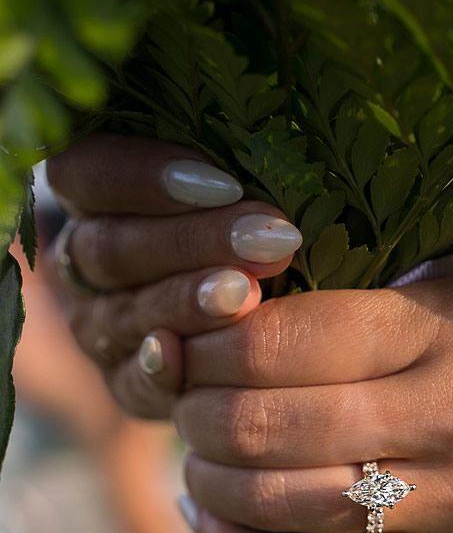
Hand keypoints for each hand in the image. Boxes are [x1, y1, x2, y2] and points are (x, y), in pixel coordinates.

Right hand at [45, 133, 300, 417]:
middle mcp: (87, 263)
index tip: (225, 182)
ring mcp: (103, 328)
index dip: (143, 178)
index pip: (87, 173)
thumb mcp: (241, 186)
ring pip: (125, 312)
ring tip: (246, 296)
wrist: (274, 321)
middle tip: (265, 239)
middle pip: (111, 247)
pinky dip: (159, 369)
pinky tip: (182, 355)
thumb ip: (238, 165)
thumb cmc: (261, 224)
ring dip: (186, 303)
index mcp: (97, 196)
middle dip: (190, 242)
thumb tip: (285, 147)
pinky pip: (132, 381)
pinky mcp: (128, 385)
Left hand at [45, 136, 452, 532]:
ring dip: (207, 488)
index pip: (274, 339)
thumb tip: (216, 324)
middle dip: (193, 419)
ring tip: (196, 465)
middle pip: (258, 426)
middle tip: (182, 405)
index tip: (182, 344)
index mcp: (448, 328)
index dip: (202, 345)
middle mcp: (452, 416)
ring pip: (277, 506)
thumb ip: (355, 310)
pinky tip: (214, 529)